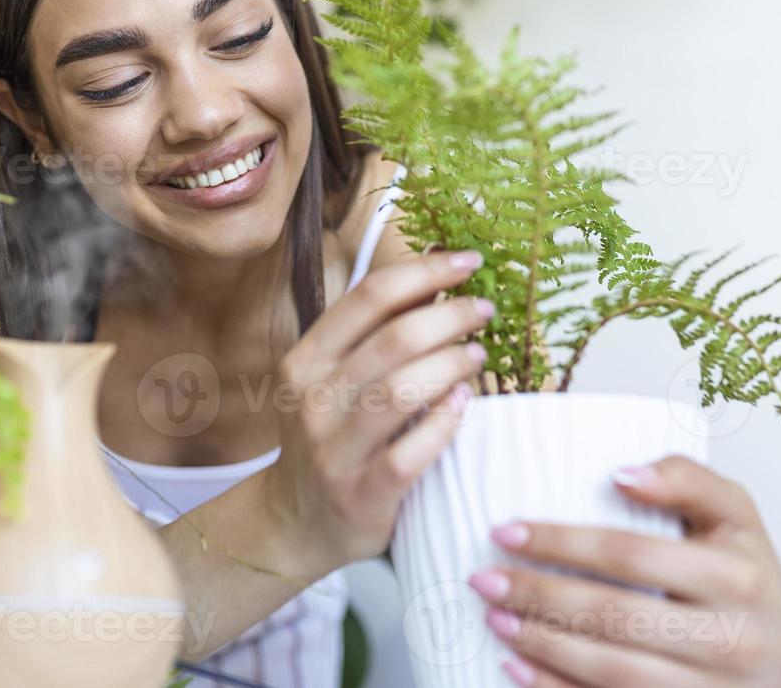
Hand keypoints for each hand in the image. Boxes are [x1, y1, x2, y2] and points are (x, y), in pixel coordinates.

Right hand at [263, 248, 491, 570]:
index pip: (368, 297)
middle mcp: (313, 400)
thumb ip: (374, 333)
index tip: (468, 260)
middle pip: (394, 339)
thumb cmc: (330, 437)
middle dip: (450, 315)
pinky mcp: (361, 495)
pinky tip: (463, 403)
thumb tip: (437, 273)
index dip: (424, 270)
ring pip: (402, 391)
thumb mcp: (332, 380)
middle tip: (484, 309)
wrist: (297, 520)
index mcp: (304, 360)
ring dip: (452, 364)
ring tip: (479, 353)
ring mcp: (334, 450)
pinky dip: (444, 423)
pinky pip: (411, 453)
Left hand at [467, 455, 780, 686]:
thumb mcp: (735, 516)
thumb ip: (688, 480)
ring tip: (496, 618)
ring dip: (543, 646)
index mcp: (741, 578)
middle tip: (484, 580)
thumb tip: (622, 471)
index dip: (562, 542)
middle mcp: (735, 641)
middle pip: (616, 616)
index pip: (633, 554)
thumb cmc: (745, 575)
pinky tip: (517, 670)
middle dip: (540, 597)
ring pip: (613, 673)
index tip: (506, 531)